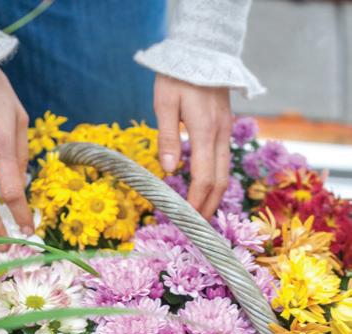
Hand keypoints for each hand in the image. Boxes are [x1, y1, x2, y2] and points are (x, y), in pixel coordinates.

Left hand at [154, 75, 231, 218]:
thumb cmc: (177, 75)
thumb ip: (167, 136)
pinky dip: (217, 180)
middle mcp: (220, 135)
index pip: (204, 178)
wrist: (203, 49)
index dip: (196, 202)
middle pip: (220, 181)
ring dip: (214, 196)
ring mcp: (226, 131)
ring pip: (225, 173)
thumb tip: (170, 170)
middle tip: (195, 226)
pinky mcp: (225, 128)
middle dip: (208, 206)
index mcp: (204, 131)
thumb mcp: (164, 103)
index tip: (186, 219)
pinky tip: (206, 189)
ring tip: (201, 213)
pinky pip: (224, 161)